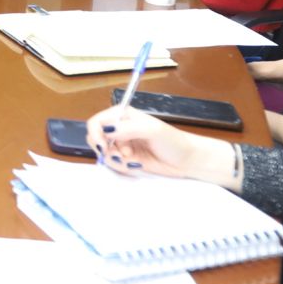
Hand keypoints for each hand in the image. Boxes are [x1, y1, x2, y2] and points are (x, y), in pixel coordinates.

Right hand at [86, 106, 239, 188]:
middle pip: (95, 139)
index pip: (97, 122)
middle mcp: (120, 129)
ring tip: (134, 159)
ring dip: (116, 160)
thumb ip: (128, 129)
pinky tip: (137, 165)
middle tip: (124, 154)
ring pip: (104, 154)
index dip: (95, 134)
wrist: (187, 161)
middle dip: (106, 149)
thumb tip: (106, 131)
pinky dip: (122, 168)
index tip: (104, 147)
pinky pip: (114, 165)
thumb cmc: (173, 141)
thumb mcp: (152, 130)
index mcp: (123, 115)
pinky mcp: (127, 160)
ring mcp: (122, 145)